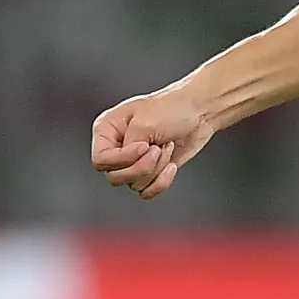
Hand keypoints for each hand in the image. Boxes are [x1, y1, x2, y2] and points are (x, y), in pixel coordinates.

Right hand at [91, 87, 212, 199]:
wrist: (199, 112)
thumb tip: (128, 165)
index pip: (100, 160)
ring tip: (166, 147)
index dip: (122, 159)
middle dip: (142, 166)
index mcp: (107, 130)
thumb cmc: (172, 108)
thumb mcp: (144, 123)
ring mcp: (133, 161)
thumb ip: (128, 147)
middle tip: (157, 149)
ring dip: (156, 168)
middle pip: (115, 176)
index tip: (144, 146)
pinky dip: (161, 182)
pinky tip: (172, 165)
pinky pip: (146, 191)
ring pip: (133, 184)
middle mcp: (116, 147)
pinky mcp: (149, 172)